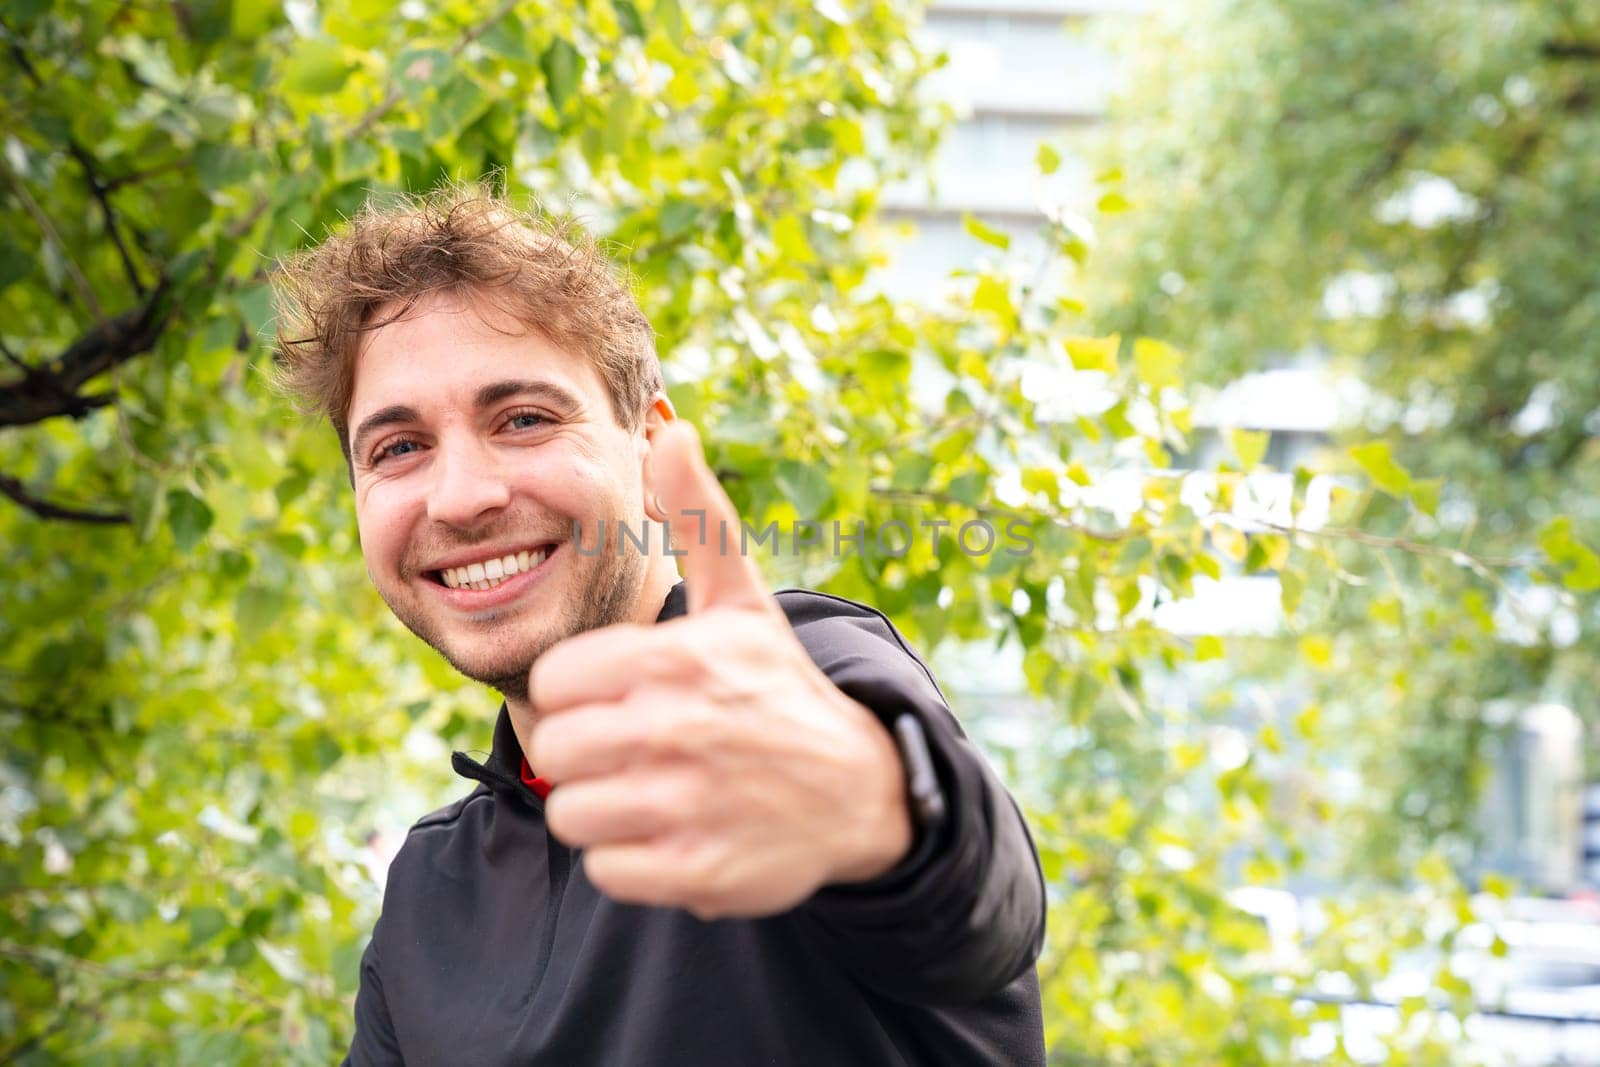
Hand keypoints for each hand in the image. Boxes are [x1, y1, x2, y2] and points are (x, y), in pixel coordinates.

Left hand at [526, 421, 912, 919]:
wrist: (862, 789)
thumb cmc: (779, 689)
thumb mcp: (742, 604)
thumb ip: (697, 520)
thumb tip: (669, 428)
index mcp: (672, 659)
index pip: (556, 683)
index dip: (583, 693)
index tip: (623, 699)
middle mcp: (675, 730)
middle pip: (557, 751)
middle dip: (591, 753)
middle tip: (641, 749)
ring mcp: (686, 805)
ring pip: (574, 815)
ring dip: (607, 810)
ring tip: (657, 790)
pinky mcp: (697, 871)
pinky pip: (609, 871)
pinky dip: (634, 860)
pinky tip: (677, 831)